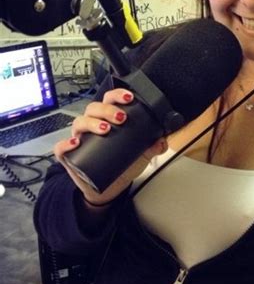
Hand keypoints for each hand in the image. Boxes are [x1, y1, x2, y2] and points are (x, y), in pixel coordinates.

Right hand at [54, 88, 167, 206]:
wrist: (108, 188)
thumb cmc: (121, 164)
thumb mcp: (140, 155)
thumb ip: (152, 146)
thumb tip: (162, 140)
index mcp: (108, 119)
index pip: (109, 100)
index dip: (117, 95)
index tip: (129, 98)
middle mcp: (92, 125)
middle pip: (94, 108)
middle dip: (107, 109)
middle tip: (121, 118)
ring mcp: (80, 139)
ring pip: (79, 122)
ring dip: (92, 123)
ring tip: (106, 129)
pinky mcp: (69, 156)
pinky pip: (61, 147)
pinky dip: (66, 144)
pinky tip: (76, 143)